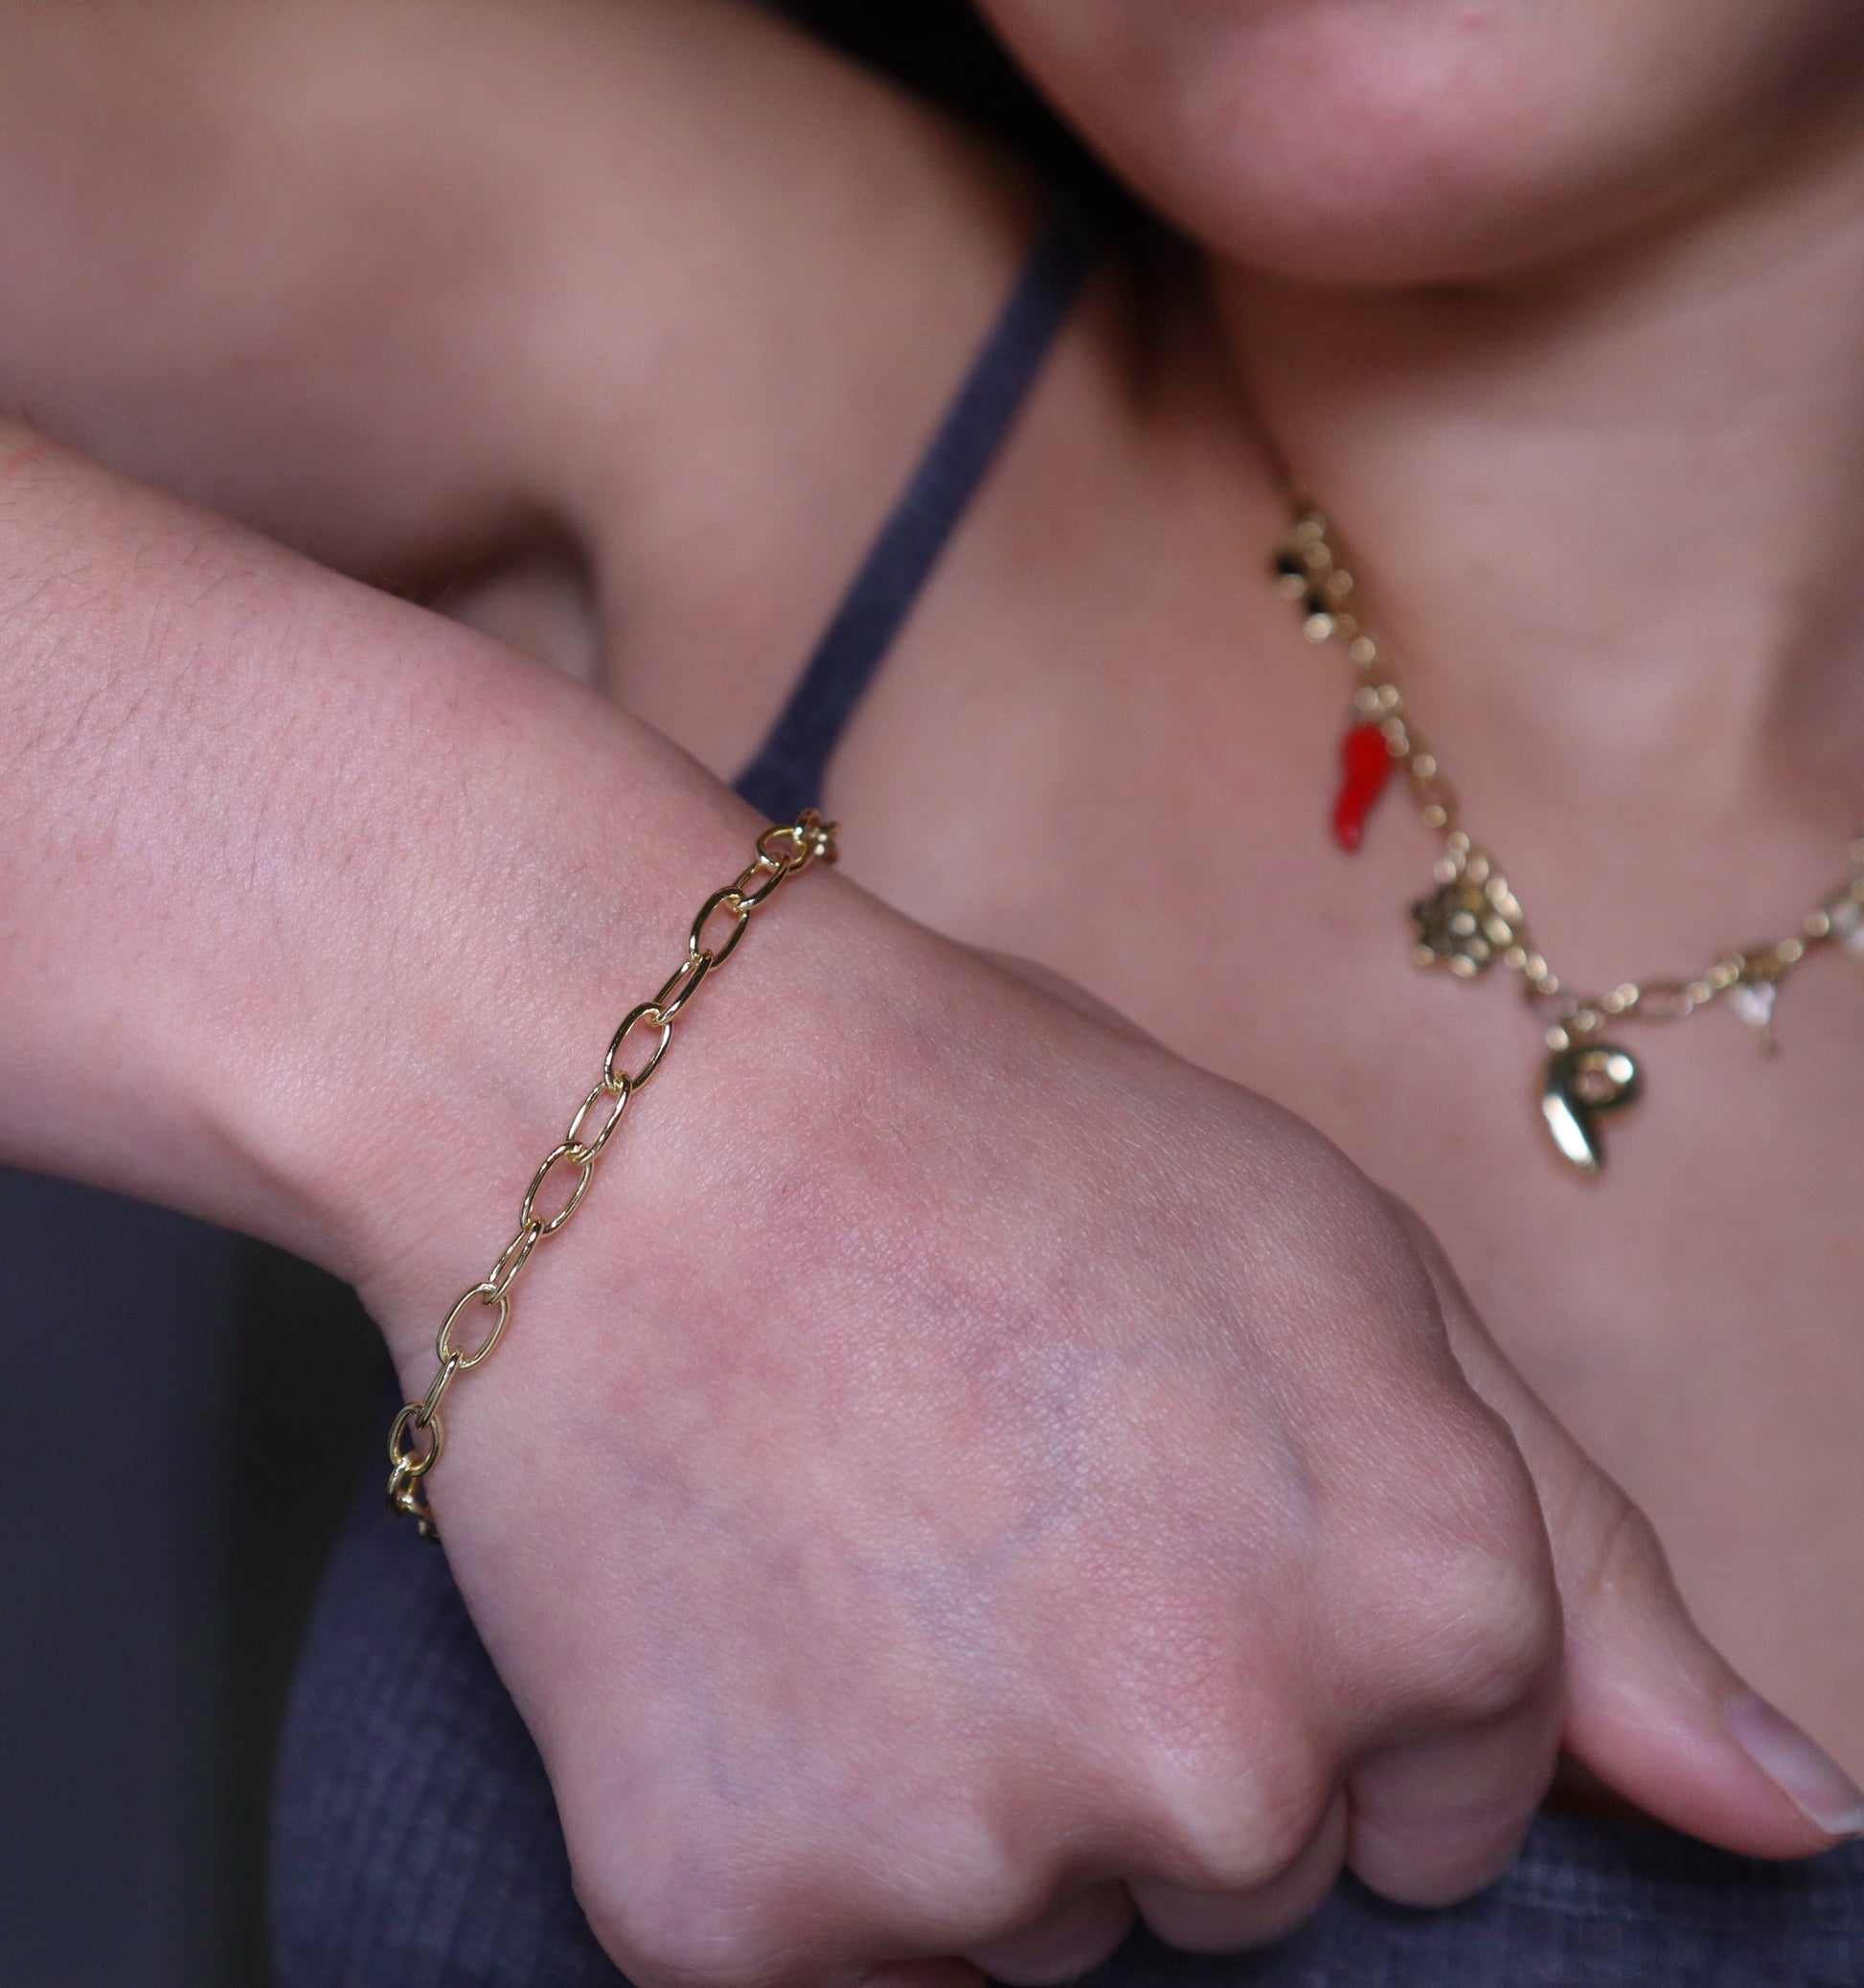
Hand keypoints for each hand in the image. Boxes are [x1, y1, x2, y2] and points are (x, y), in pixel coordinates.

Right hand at [354, 921, 1852, 1987]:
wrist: (642, 1103)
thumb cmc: (1009, 1145)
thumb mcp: (1350, 1275)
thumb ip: (1593, 1574)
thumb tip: (1791, 1821)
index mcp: (1423, 1615)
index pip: (1453, 1807)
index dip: (1317, 1647)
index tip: (1181, 1500)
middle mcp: (1231, 1783)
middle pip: (1249, 1876)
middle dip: (1158, 1712)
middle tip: (999, 1482)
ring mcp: (976, 1868)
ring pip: (1047, 1916)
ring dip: (978, 1764)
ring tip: (867, 1521)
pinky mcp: (742, 1923)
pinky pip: (852, 1950)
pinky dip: (806, 1811)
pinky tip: (756, 1614)